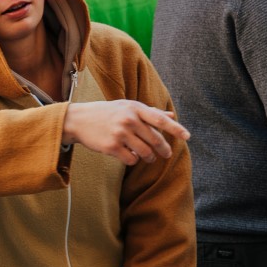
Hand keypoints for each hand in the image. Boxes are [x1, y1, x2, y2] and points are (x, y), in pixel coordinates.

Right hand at [62, 101, 189, 165]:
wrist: (79, 120)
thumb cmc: (107, 112)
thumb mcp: (127, 107)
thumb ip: (150, 111)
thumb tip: (171, 115)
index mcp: (135, 108)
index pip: (160, 119)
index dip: (175, 129)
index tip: (187, 136)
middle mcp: (129, 119)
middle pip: (155, 139)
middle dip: (163, 149)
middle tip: (166, 154)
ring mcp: (120, 133)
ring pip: (145, 152)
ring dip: (149, 157)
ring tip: (148, 157)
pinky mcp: (111, 147)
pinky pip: (131, 159)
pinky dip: (134, 160)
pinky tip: (131, 156)